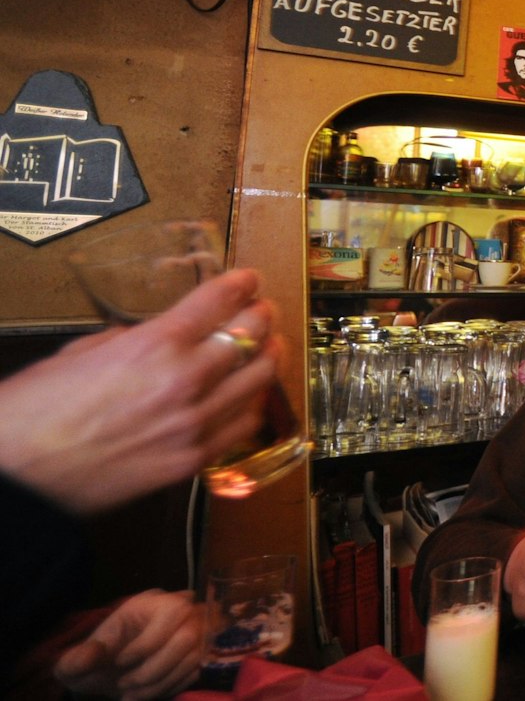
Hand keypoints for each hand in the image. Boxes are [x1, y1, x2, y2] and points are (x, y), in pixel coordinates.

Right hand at [0, 270, 277, 513]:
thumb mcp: (78, 354)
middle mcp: (184, 380)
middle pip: (250, 335)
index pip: (218, 301)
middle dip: (261, 315)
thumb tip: (148, 335)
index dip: (240, 285)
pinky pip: (244, 426)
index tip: (247, 279)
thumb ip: (127, 340)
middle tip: (262, 308)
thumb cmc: (31, 415)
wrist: (16, 476)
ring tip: (269, 345)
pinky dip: (254, 404)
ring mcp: (194, 423)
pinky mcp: (193, 461)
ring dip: (268, 356)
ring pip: (259, 380)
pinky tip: (251, 395)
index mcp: (154, 345)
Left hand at [53, 589, 202, 700]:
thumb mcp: (76, 663)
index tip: (119, 663)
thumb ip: (76, 660)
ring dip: (160, 682)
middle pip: (188, 636)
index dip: (147, 643)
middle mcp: (184, 611)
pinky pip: (199, 671)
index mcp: (152, 602)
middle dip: (154, 669)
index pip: (171, 612)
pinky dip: (171, 687)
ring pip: (195, 657)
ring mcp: (198, 632)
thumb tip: (89, 656)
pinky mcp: (204, 654)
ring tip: (131, 695)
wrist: (110, 675)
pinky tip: (148, 693)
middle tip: (125, 685)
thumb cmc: (97, 662)